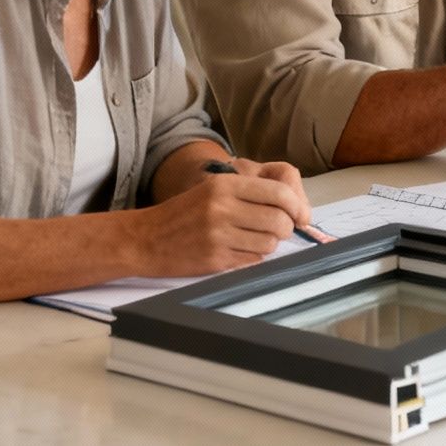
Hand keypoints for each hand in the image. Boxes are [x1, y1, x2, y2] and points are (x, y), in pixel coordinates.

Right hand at [136, 167, 309, 276]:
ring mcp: (219, 235)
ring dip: (268, 243)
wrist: (146, 238)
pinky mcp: (215, 260)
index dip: (297, 206)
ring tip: (251, 239)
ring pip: (270, 243)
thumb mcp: (214, 189)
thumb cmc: (185, 213)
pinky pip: (254, 260)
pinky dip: (253, 257)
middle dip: (285, 228)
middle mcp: (223, 208)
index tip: (300, 215)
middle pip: (280, 220)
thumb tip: (295, 207)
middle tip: (276, 229)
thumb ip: (252, 192)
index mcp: (225, 185)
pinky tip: (237, 250)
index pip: (280, 193)